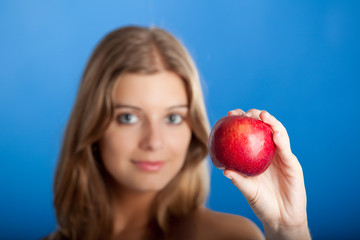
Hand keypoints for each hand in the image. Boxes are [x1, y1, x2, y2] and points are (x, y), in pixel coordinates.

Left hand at [223, 109, 309, 239]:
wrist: (281, 218)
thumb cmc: (262, 203)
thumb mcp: (247, 190)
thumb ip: (238, 180)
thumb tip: (223, 169)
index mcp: (256, 156)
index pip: (248, 134)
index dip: (240, 122)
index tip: (229, 115)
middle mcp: (269, 153)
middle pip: (263, 129)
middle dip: (255, 116)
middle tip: (245, 113)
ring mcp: (281, 156)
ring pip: (278, 134)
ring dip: (271, 122)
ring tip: (262, 115)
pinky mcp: (292, 163)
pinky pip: (286, 149)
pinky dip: (281, 139)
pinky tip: (274, 132)